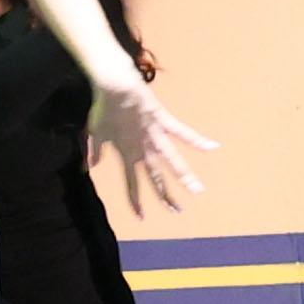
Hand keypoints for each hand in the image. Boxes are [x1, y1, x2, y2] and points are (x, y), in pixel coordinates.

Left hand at [86, 77, 216, 216]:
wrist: (112, 86)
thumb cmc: (103, 109)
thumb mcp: (95, 133)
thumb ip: (95, 152)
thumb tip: (89, 166)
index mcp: (126, 153)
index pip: (131, 183)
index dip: (135, 200)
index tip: (141, 217)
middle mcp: (142, 148)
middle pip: (156, 177)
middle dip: (165, 195)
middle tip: (177, 211)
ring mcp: (154, 135)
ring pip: (171, 160)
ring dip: (184, 176)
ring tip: (197, 190)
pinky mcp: (163, 120)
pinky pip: (182, 131)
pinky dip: (197, 139)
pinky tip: (213, 147)